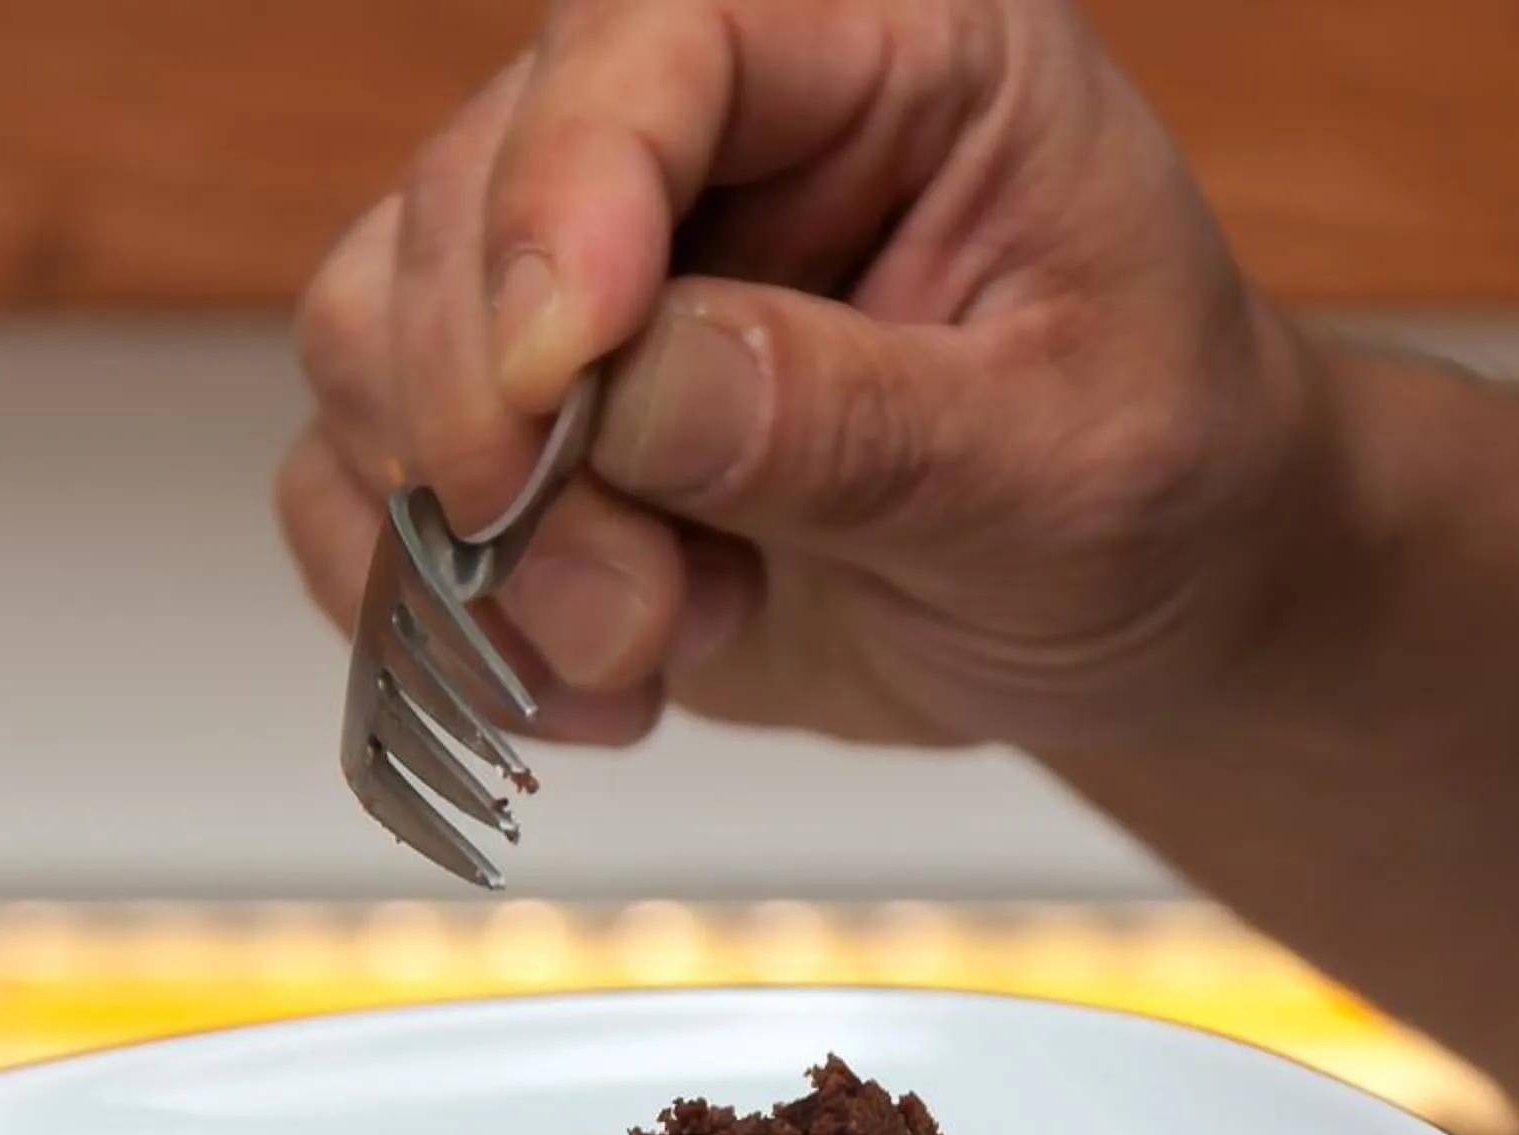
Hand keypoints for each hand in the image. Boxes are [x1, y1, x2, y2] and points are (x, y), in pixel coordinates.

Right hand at [280, 0, 1340, 753]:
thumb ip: (861, 422)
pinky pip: (356, 492)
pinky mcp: (527, 440)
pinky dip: (429, 616)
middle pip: (459, 204)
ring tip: (646, 647)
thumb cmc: (1161, 486)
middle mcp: (705, 145)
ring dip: (470, 546)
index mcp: (878, 60)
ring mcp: (591, 292)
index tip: (557, 377)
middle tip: (631, 605)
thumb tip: (632, 390)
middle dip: (505, 438)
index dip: (568, 192)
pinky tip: (589, 685)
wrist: (1142, 613)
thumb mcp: (1072, 466)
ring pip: (369, 344)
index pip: (656, 42)